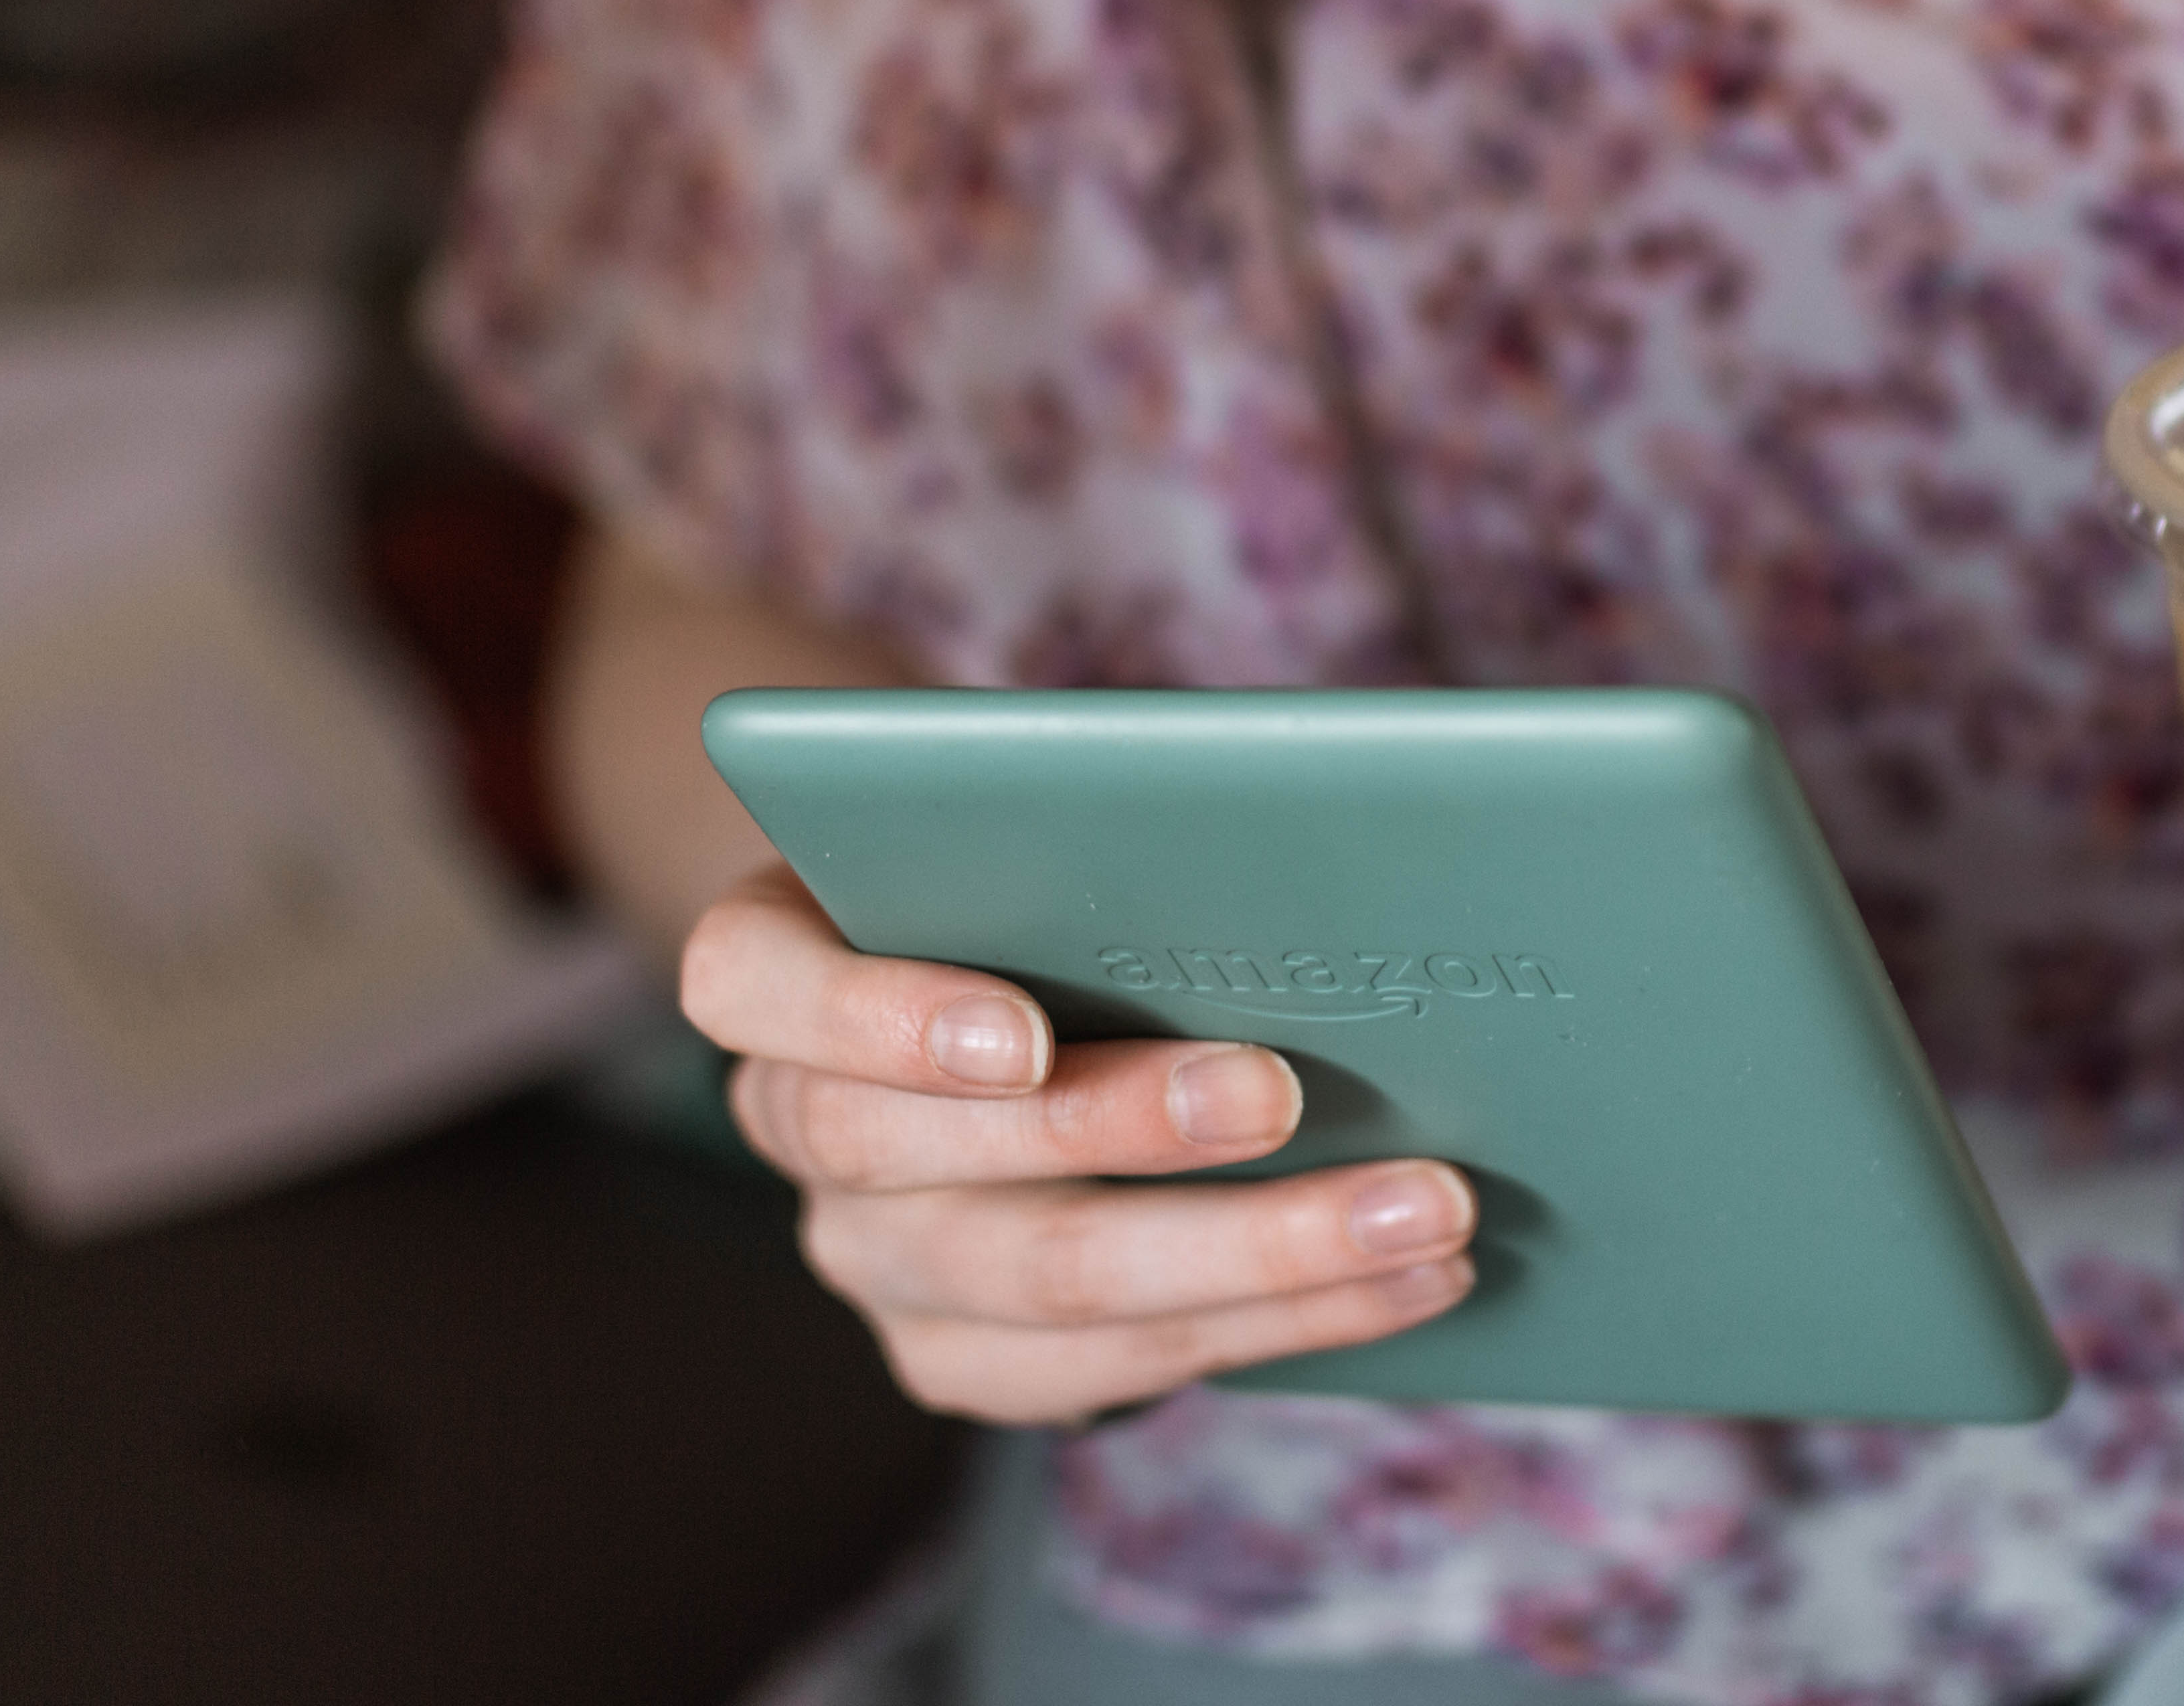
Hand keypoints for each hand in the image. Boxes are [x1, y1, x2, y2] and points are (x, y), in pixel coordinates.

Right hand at [680, 863, 1478, 1422]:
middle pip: (933, 1160)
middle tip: (1289, 1096)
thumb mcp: (1026, 810)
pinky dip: (1281, 1325)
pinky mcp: (963, 1356)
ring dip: (1259, 1255)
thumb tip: (1301, 823)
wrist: (992, 993)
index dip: (880, 1017)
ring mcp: (876, 1260)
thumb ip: (1095, 818)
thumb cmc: (1027, 865)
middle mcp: (795, 1126)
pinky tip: (1409, 1283)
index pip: (758, 983)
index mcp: (769, 965)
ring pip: (1049, 1288)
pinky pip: (1115, 1373)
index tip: (1021, 1035)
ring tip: (1425, 1214)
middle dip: (1127, 1132)